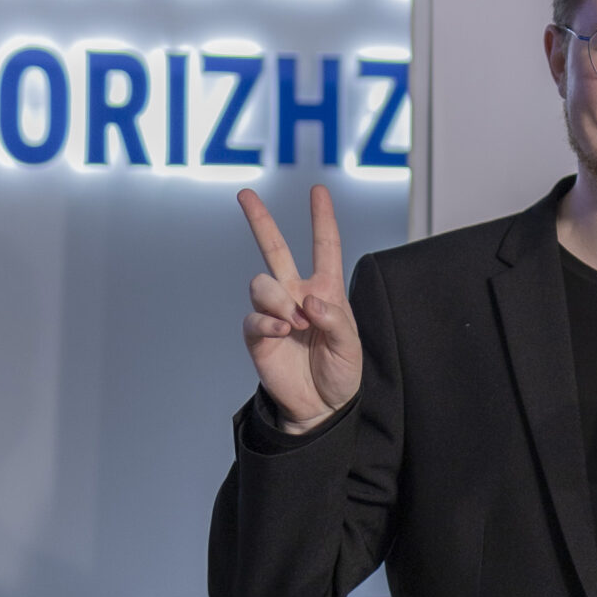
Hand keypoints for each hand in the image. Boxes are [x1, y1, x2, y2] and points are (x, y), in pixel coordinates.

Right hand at [239, 183, 362, 432]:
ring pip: (262, 282)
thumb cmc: (341, 372)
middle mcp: (297, 295)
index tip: (318, 190)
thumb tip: (308, 300)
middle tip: (245, 194)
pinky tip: (281, 332)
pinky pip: (253, 316)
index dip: (322, 218)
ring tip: (296, 325)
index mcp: (326, 291)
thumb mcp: (351, 347)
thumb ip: (335, 320)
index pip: (324, 247)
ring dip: (279, 300)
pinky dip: (267, 322)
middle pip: (274, 249)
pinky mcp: (258, 335)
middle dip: (260, 220)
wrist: (321, 406)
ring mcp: (275, 312)